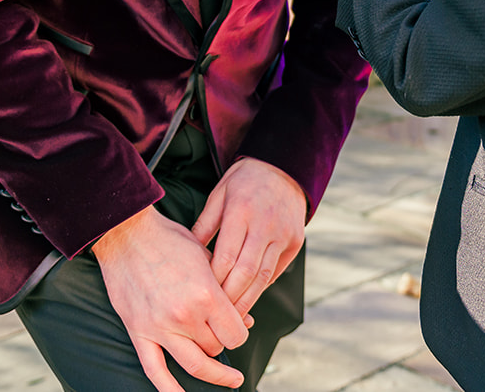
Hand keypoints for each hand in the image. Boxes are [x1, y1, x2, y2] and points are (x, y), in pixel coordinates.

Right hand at [91, 205, 249, 391]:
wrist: (127, 234)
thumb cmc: (170, 240)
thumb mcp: (207, 258)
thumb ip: (226, 290)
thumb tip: (246, 320)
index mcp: (206, 295)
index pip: (236, 334)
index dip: (241, 333)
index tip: (240, 329)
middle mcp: (185, 316)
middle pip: (217, 348)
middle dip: (224, 344)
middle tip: (225, 337)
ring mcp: (161, 328)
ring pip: (195, 365)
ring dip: (214, 374)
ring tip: (229, 379)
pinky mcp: (139, 332)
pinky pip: (155, 371)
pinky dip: (170, 390)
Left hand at [191, 157, 306, 315]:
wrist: (284, 166)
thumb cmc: (244, 180)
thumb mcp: (219, 194)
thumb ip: (204, 225)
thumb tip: (189, 256)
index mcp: (241, 211)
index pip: (226, 256)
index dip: (214, 281)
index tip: (202, 298)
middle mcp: (265, 224)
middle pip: (246, 272)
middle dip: (230, 298)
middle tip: (215, 317)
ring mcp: (283, 234)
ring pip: (264, 276)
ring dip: (248, 300)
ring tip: (232, 317)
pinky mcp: (295, 241)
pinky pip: (276, 271)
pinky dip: (261, 287)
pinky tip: (248, 299)